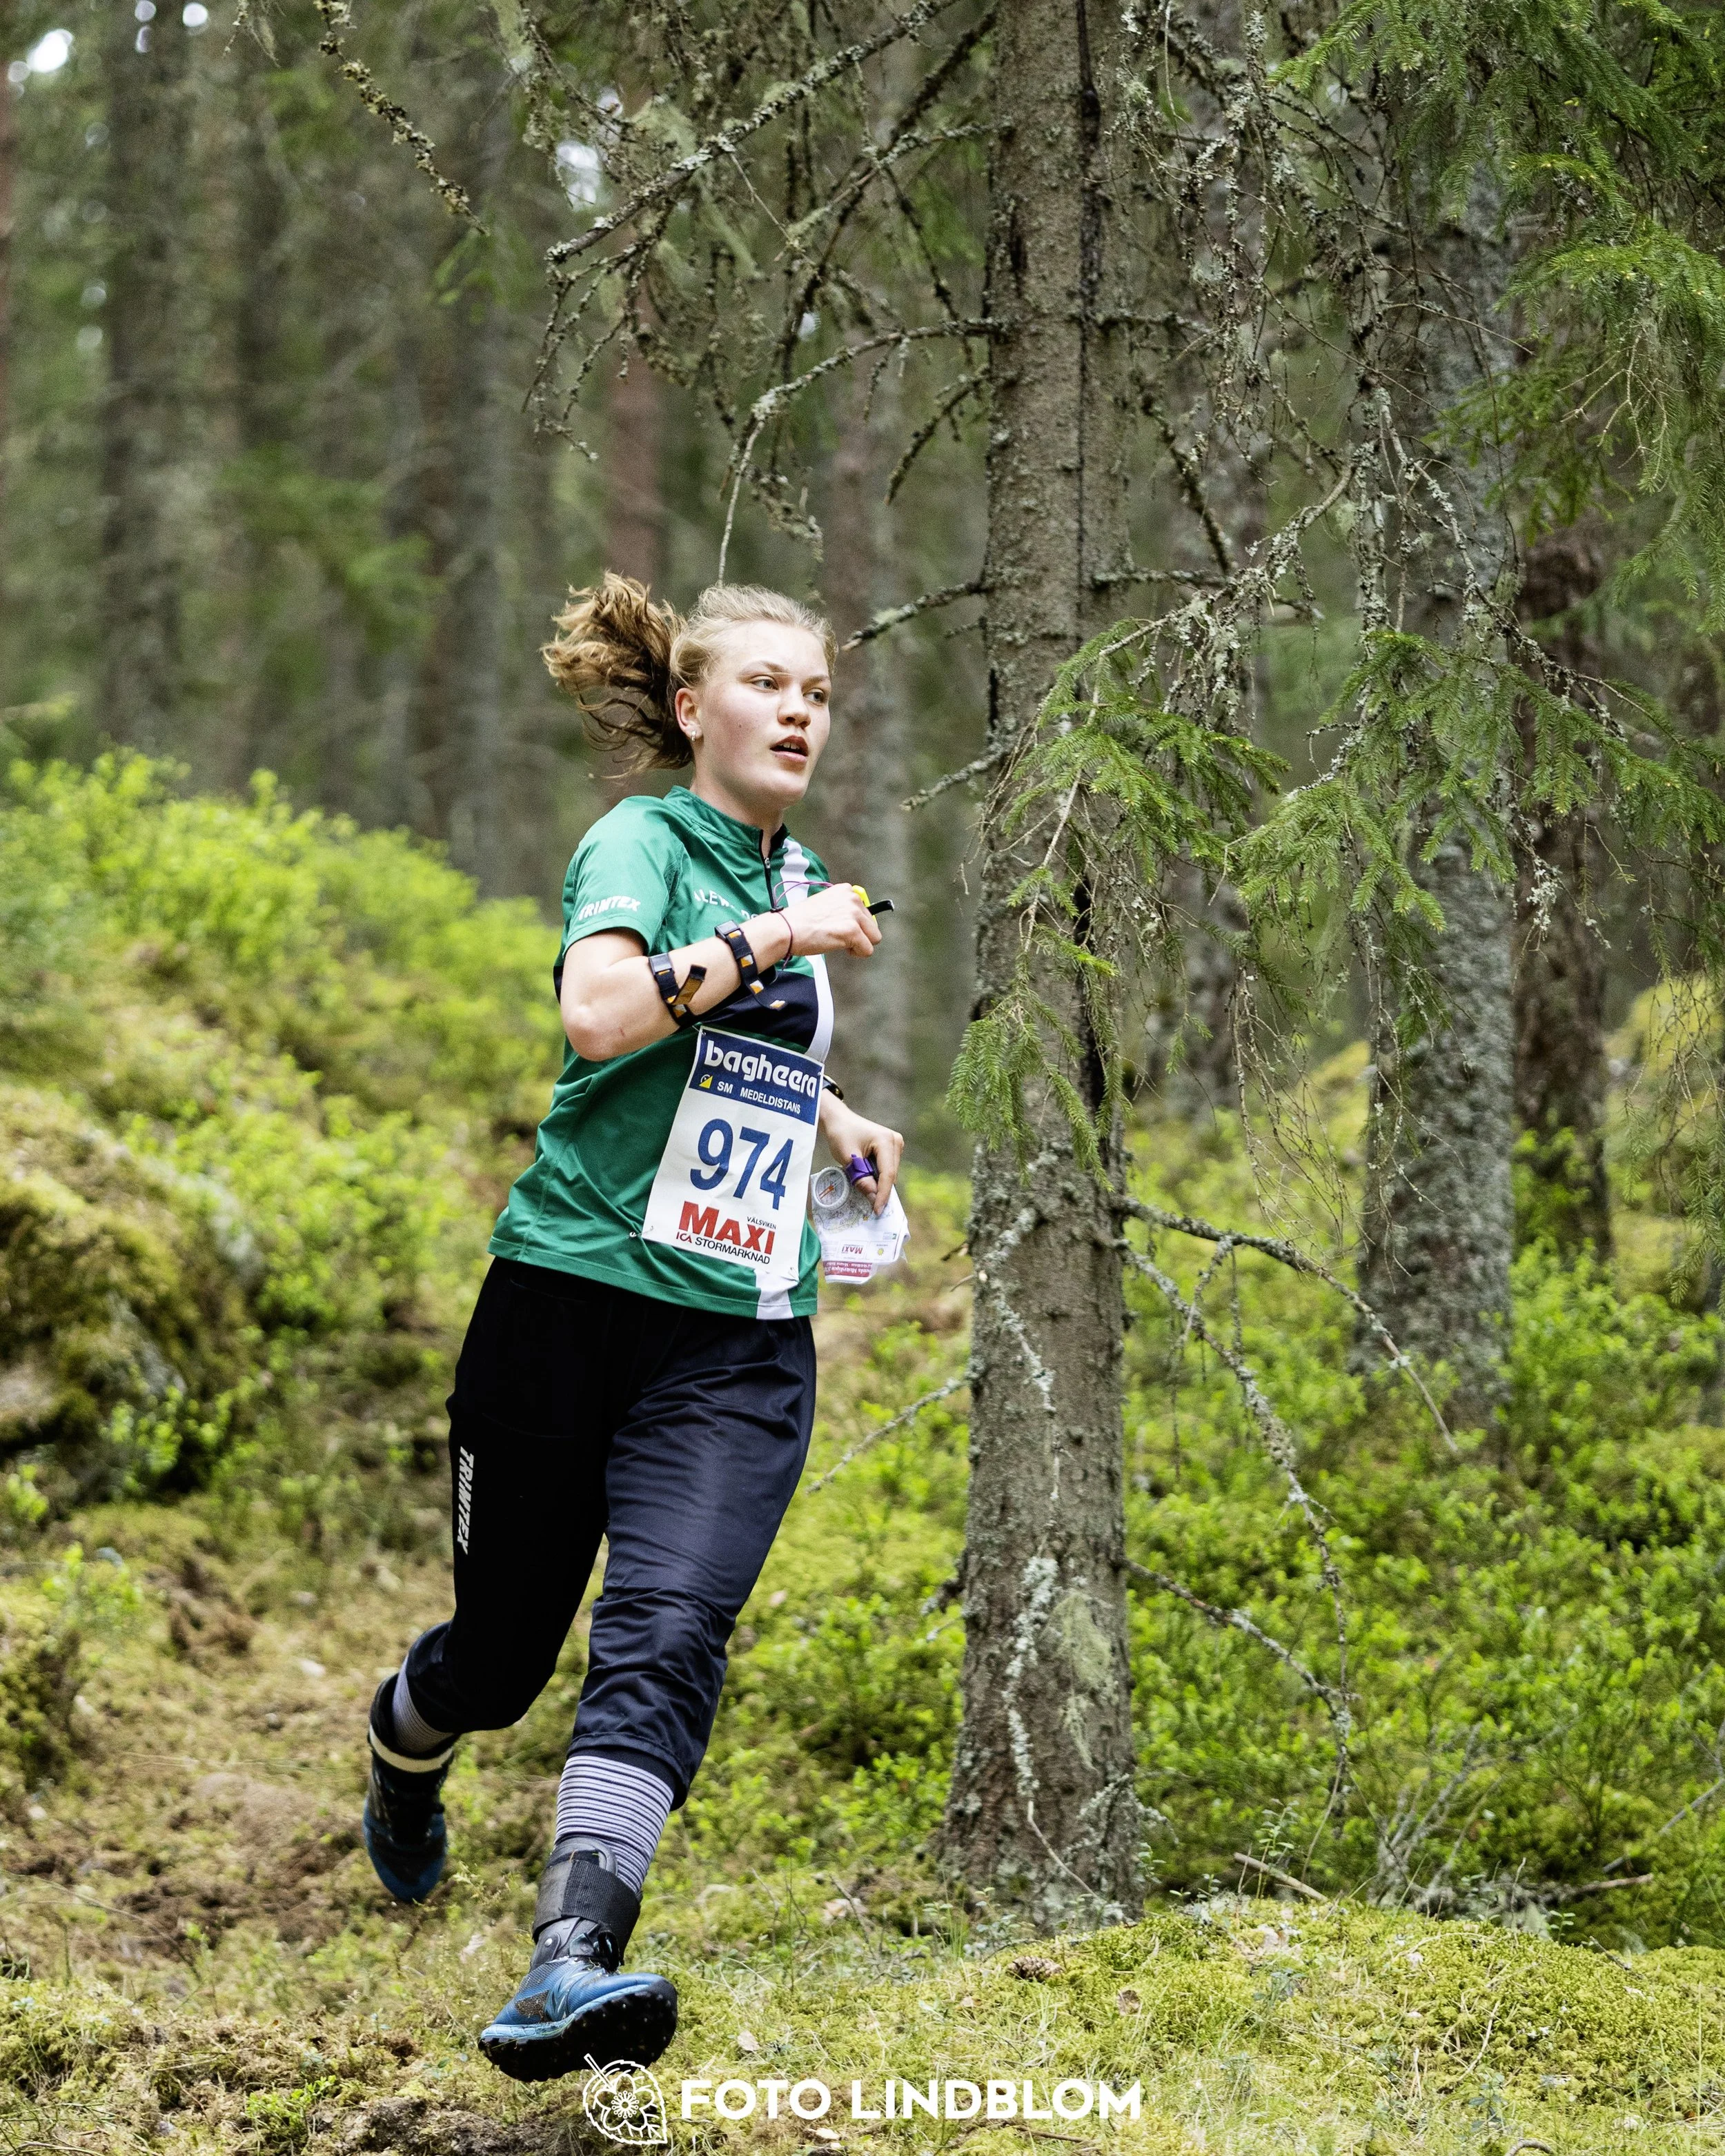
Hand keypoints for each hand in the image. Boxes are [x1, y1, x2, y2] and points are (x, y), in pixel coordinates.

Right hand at [775, 883, 879, 958]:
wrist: (787, 929)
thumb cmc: (800, 920)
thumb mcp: (824, 904)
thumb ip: (842, 909)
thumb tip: (855, 922)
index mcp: (846, 890)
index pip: (865, 911)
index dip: (855, 924)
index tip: (840, 927)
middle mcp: (853, 899)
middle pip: (872, 925)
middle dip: (860, 935)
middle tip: (839, 937)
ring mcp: (854, 915)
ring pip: (873, 938)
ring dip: (859, 944)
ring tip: (840, 942)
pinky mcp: (852, 931)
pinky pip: (867, 950)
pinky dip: (856, 954)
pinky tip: (840, 948)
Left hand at [819, 1099, 904, 1215]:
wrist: (838, 1120)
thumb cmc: (841, 1135)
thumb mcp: (849, 1160)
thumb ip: (862, 1179)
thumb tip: (873, 1199)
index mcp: (886, 1141)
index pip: (888, 1174)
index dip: (883, 1194)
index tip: (877, 1210)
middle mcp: (896, 1141)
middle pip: (891, 1174)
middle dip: (880, 1189)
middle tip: (869, 1205)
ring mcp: (895, 1143)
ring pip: (889, 1173)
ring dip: (877, 1181)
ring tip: (862, 1183)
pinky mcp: (892, 1147)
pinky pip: (887, 1167)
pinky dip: (877, 1175)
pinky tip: (866, 1176)